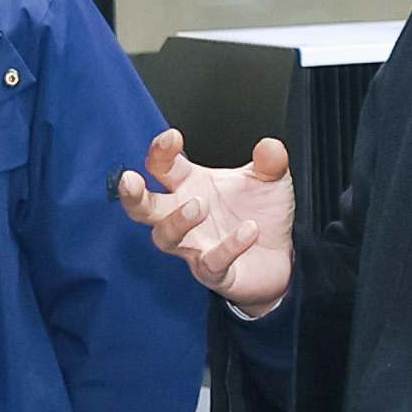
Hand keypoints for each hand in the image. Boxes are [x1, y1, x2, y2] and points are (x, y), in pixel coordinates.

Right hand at [114, 127, 299, 316]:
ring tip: (198, 205)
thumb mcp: (271, 179)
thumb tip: (270, 146)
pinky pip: (211, 263)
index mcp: (191, 185)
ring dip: (177, 221)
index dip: (161, 152)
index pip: (162, 167)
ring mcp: (195, 246)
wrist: (280, 257)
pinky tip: (248, 231)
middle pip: (144, 207)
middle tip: (131, 181)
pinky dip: (228, 247)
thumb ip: (271, 161)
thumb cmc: (261, 214)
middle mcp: (184, 215)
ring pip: (166, 237)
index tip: (172, 138)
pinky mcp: (214, 273)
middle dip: (133, 195)